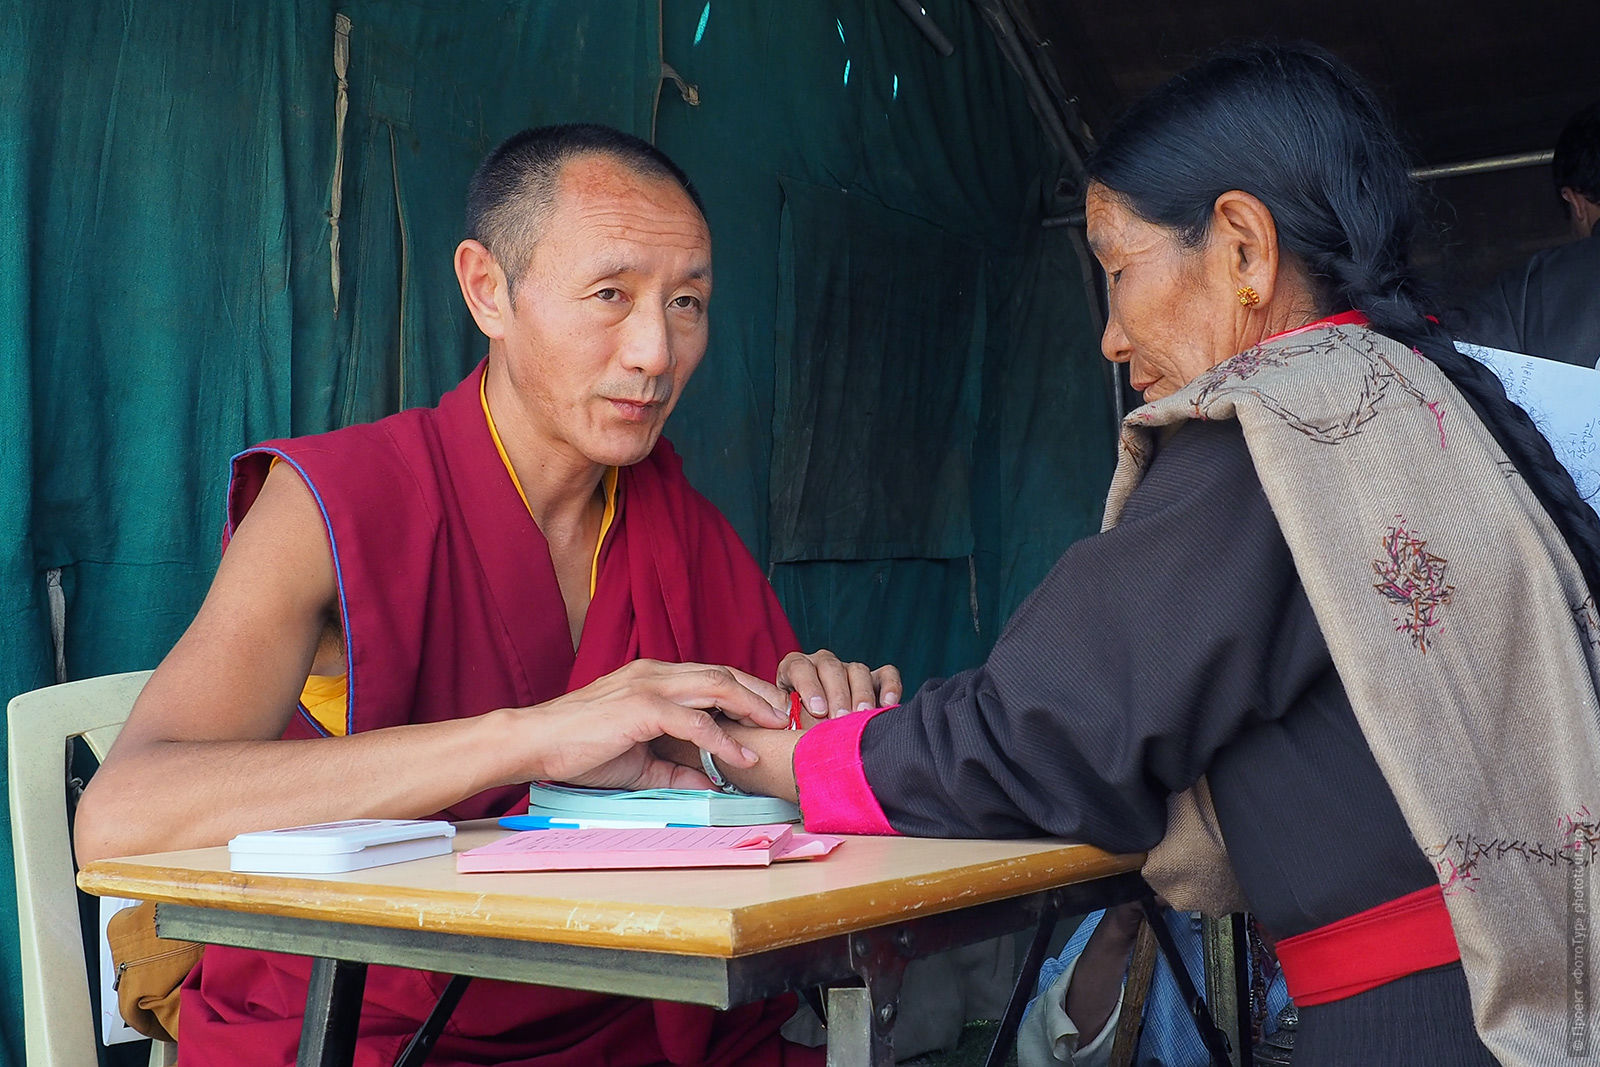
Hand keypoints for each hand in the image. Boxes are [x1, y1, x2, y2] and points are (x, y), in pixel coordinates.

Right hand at [510, 660, 788, 789]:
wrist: (534, 743)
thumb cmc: (578, 748)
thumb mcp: (637, 761)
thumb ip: (674, 768)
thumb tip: (708, 786)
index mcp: (654, 678)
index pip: (713, 676)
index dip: (747, 691)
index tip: (772, 713)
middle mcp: (656, 673)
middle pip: (724, 674)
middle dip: (761, 693)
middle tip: (790, 714)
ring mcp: (649, 686)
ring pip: (717, 686)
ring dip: (753, 706)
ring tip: (778, 726)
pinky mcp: (642, 707)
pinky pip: (694, 720)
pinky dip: (723, 739)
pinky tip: (741, 755)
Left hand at [778, 649, 901, 721]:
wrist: (814, 735)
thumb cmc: (793, 727)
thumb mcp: (777, 718)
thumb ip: (776, 713)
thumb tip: (780, 716)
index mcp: (795, 668)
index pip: (799, 667)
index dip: (808, 686)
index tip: (817, 710)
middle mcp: (822, 664)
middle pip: (830, 668)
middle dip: (837, 694)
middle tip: (840, 718)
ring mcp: (849, 670)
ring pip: (857, 671)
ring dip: (861, 693)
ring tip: (863, 715)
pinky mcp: (874, 679)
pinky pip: (886, 674)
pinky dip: (890, 686)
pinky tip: (889, 704)